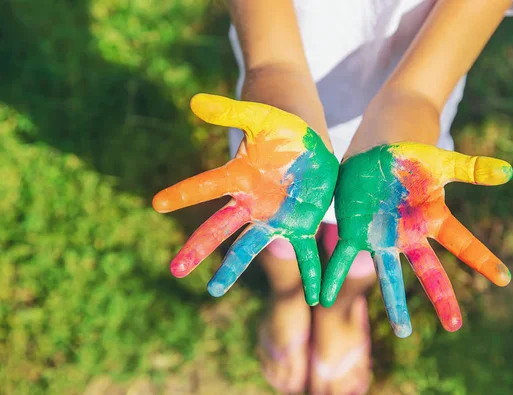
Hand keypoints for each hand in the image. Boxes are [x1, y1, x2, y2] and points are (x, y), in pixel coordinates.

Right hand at [153, 94, 337, 304]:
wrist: (307, 142)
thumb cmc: (281, 127)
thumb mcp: (260, 116)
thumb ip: (231, 112)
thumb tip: (195, 101)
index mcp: (240, 176)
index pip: (206, 185)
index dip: (184, 193)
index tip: (157, 203)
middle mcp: (250, 203)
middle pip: (220, 228)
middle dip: (198, 248)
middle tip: (175, 270)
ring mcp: (273, 217)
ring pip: (250, 248)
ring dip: (233, 270)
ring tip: (213, 291)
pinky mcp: (299, 225)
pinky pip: (304, 254)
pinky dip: (309, 275)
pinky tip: (312, 297)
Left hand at [320, 142, 512, 335]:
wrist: (374, 153)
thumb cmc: (410, 159)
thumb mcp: (440, 162)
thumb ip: (471, 169)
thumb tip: (510, 171)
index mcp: (432, 218)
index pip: (462, 242)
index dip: (482, 259)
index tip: (505, 279)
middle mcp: (409, 235)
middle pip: (429, 271)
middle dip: (441, 297)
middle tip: (455, 326)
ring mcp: (382, 237)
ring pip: (389, 275)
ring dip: (395, 303)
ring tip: (403, 332)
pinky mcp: (354, 232)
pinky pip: (342, 258)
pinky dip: (332, 277)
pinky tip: (323, 298)